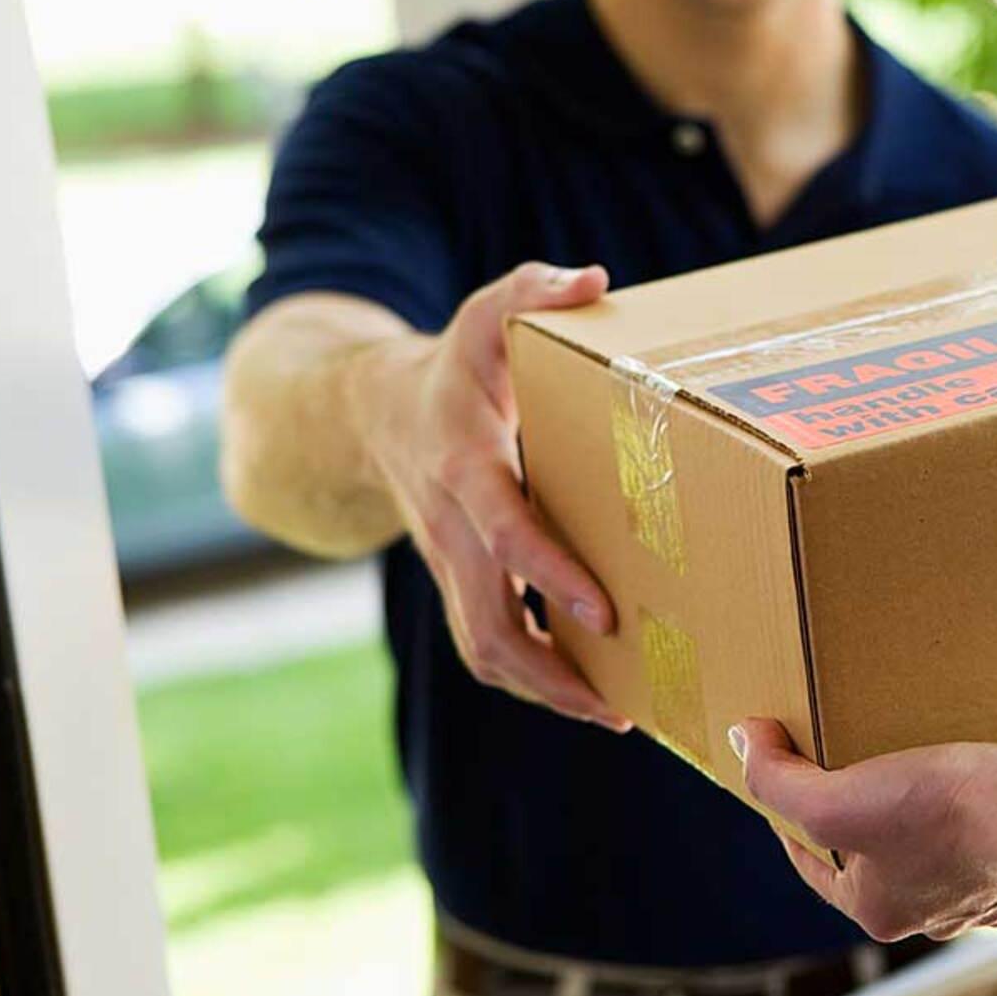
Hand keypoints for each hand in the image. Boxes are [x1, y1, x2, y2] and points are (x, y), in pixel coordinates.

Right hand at [349, 261, 629, 730]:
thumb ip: (533, 290)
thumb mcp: (487, 315)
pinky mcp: (460, 583)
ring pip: (484, 650)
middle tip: (622, 702)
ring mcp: (450, 565)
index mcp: (465, 467)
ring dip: (545, 691)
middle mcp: (452, 529)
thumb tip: (595, 281)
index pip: (504, 533)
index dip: (548, 573)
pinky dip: (536, 677)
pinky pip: (490, 646)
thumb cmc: (454, 365)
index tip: (603, 610)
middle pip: (488, 625)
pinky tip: (595, 692)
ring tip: (616, 713)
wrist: (374, 413)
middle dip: (551, 671)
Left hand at [731, 718, 996, 940]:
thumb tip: (743, 741)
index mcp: (879, 908)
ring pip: (927, 835)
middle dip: (857, 804)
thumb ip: (777, 780)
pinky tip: (964, 752)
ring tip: (904, 743)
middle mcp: (932, 907)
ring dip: (913, 795)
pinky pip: (980, 819)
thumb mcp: (835, 800)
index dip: (787, 817)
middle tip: (847, 752)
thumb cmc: (944, 814)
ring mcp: (980, 880)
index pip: (813, 865)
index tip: (782, 770)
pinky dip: (968, 790)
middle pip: (872, 850)